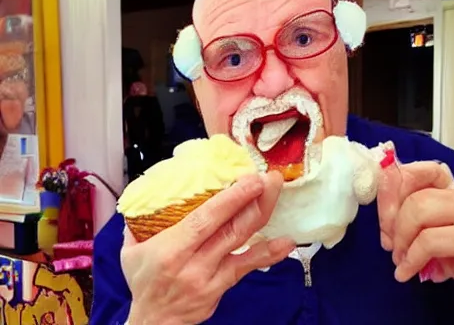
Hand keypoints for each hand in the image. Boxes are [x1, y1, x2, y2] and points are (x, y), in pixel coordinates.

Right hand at [122, 172, 293, 324]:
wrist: (151, 324)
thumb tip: (150, 189)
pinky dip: (269, 253)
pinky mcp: (221, 289)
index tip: (250, 179)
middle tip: (271, 178)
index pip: (204, 221)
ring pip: (243, 245)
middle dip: (255, 201)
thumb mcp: (131, 252)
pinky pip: (247, 268)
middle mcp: (193, 265)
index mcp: (170, 251)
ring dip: (263, 217)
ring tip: (276, 195)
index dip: (231, 199)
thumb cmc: (143, 282)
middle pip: (231, 229)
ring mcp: (210, 279)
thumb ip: (140, 221)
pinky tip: (286, 242)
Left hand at [376, 159, 453, 299]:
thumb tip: (384, 217)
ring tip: (401, 261)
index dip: (397, 183)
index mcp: (449, 188)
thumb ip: (405, 218)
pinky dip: (411, 259)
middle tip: (391, 247)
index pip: (423, 169)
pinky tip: (407, 272)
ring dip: (401, 243)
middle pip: (415, 197)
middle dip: (392, 226)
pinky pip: (430, 242)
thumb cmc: (453, 251)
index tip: (383, 211)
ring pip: (420, 212)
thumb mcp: (424, 231)